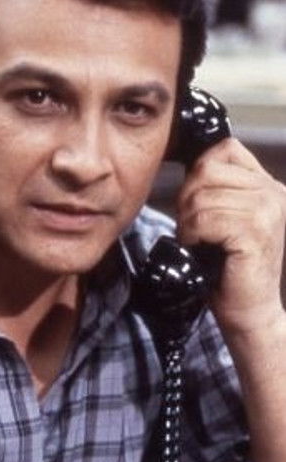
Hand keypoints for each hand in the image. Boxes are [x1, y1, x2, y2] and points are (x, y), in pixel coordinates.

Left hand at [176, 137, 285, 336]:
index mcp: (268, 186)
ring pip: (201, 196)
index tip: (193, 201)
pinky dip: (191, 234)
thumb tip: (187, 161)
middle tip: (193, 228)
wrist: (249, 311)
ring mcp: (268, 211)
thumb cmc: (229, 267)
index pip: (225, 149)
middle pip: (206, 170)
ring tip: (198, 241)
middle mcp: (273, 193)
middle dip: (187, 199)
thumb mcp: (224, 218)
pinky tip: (200, 249)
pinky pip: (204, 219)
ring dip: (187, 222)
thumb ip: (215, 189)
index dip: (198, 171)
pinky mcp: (255, 232)